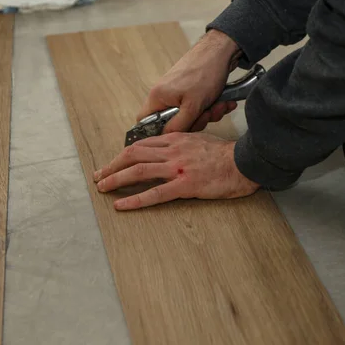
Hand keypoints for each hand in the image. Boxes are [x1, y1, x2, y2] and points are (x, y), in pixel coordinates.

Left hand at [93, 133, 259, 210]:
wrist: (245, 161)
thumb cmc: (225, 153)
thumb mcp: (199, 140)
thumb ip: (180, 144)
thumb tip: (164, 150)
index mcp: (175, 139)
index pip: (141, 145)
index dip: (123, 155)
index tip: (113, 163)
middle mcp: (172, 151)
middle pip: (133, 154)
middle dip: (112, 165)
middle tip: (99, 175)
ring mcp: (177, 168)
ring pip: (138, 171)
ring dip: (116, 179)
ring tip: (102, 188)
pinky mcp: (185, 185)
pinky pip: (155, 193)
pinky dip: (135, 200)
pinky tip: (122, 205)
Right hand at [138, 29, 240, 132]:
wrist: (222, 51)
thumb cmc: (204, 73)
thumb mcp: (193, 106)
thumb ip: (178, 126)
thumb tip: (165, 136)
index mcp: (157, 97)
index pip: (144, 122)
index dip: (156, 132)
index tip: (175, 133)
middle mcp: (164, 95)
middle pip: (171, 122)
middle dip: (194, 122)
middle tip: (207, 114)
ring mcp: (177, 93)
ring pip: (188, 116)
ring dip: (207, 114)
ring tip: (220, 104)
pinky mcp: (189, 91)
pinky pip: (196, 108)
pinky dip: (211, 107)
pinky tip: (223, 101)